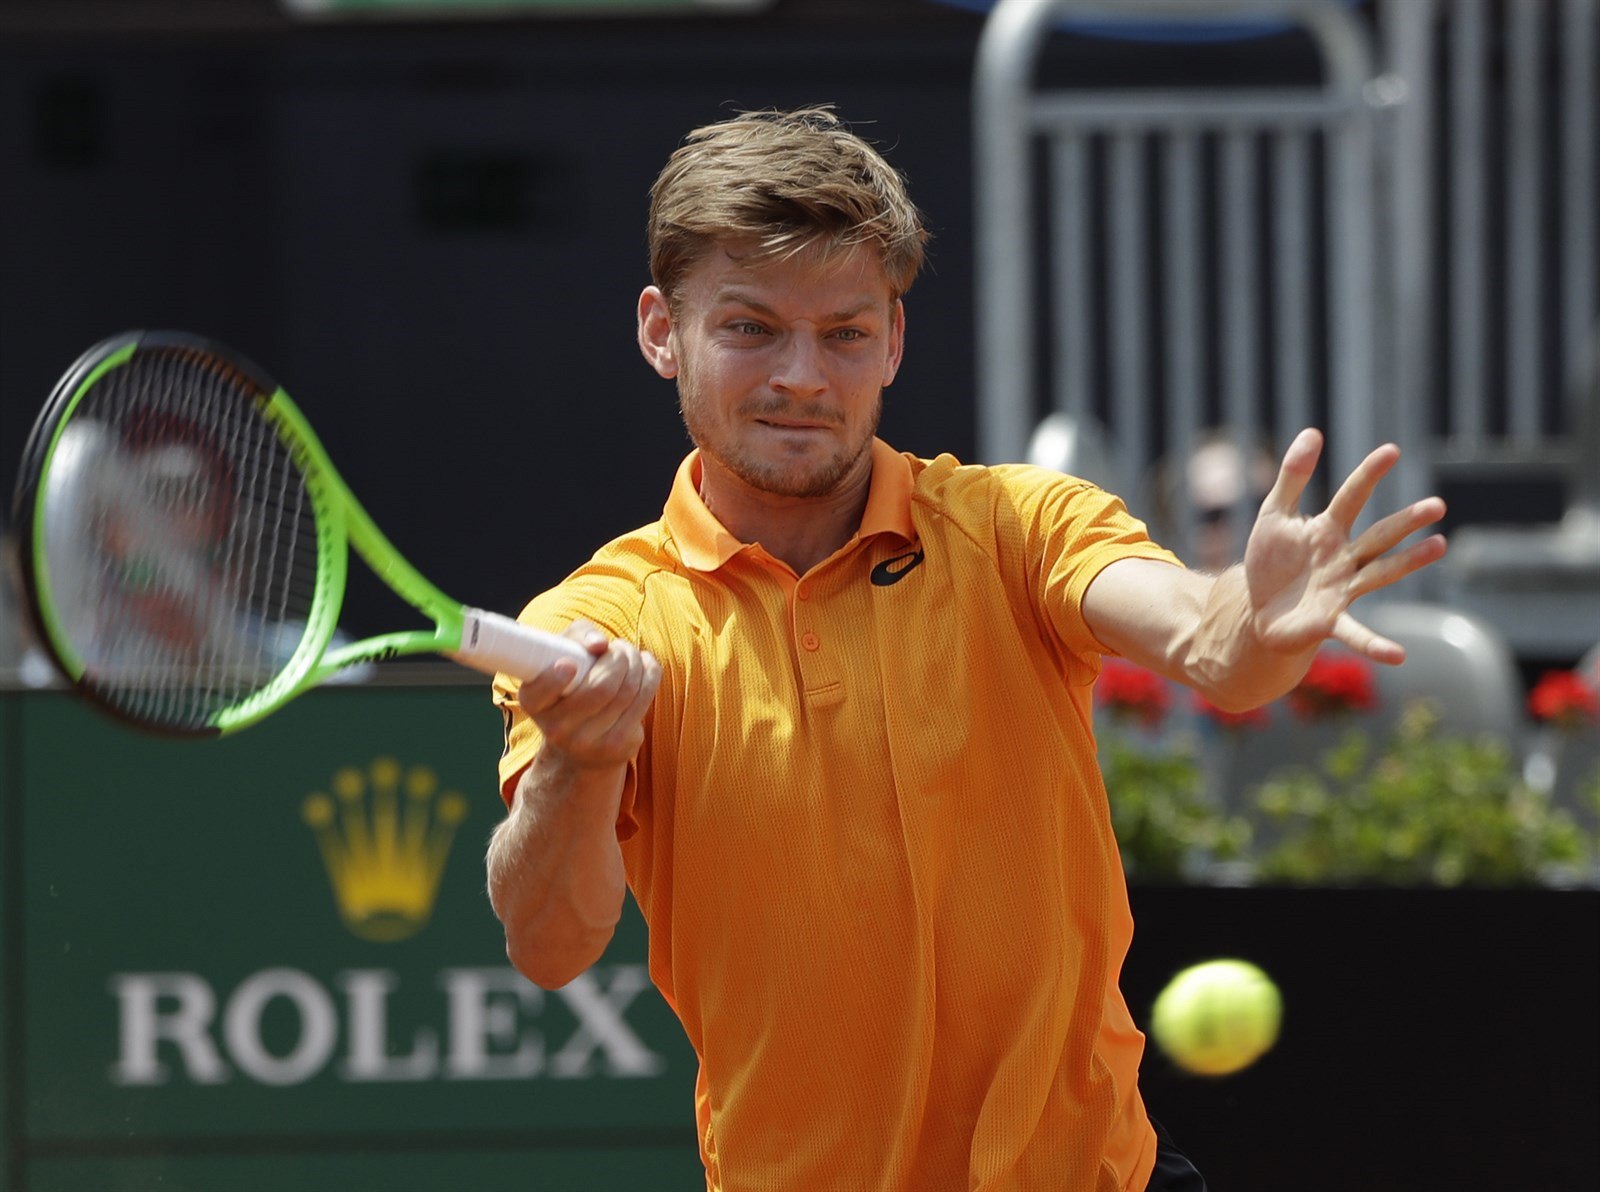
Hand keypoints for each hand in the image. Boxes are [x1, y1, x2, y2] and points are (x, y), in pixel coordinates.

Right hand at [516, 619, 661, 769]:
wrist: (581, 741)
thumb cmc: (572, 681)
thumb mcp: (561, 655)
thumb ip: (576, 637)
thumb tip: (600, 644)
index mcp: (533, 703)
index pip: (540, 693)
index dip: (555, 678)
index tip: (569, 664)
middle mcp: (556, 729)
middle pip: (601, 688)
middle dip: (619, 657)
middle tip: (618, 648)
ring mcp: (589, 743)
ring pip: (627, 692)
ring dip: (636, 662)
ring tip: (630, 654)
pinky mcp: (619, 747)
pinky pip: (644, 701)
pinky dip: (650, 675)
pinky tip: (645, 666)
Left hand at [1245, 429, 1446, 663]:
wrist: (1257, 612)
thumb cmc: (1271, 563)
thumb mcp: (1273, 516)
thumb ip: (1291, 477)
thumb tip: (1313, 432)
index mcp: (1327, 531)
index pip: (1350, 498)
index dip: (1367, 475)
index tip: (1391, 450)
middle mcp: (1342, 559)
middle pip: (1379, 536)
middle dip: (1406, 521)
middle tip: (1438, 504)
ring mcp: (1341, 590)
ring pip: (1380, 573)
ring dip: (1409, 562)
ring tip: (1440, 547)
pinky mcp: (1330, 621)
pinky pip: (1357, 633)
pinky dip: (1375, 645)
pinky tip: (1398, 656)